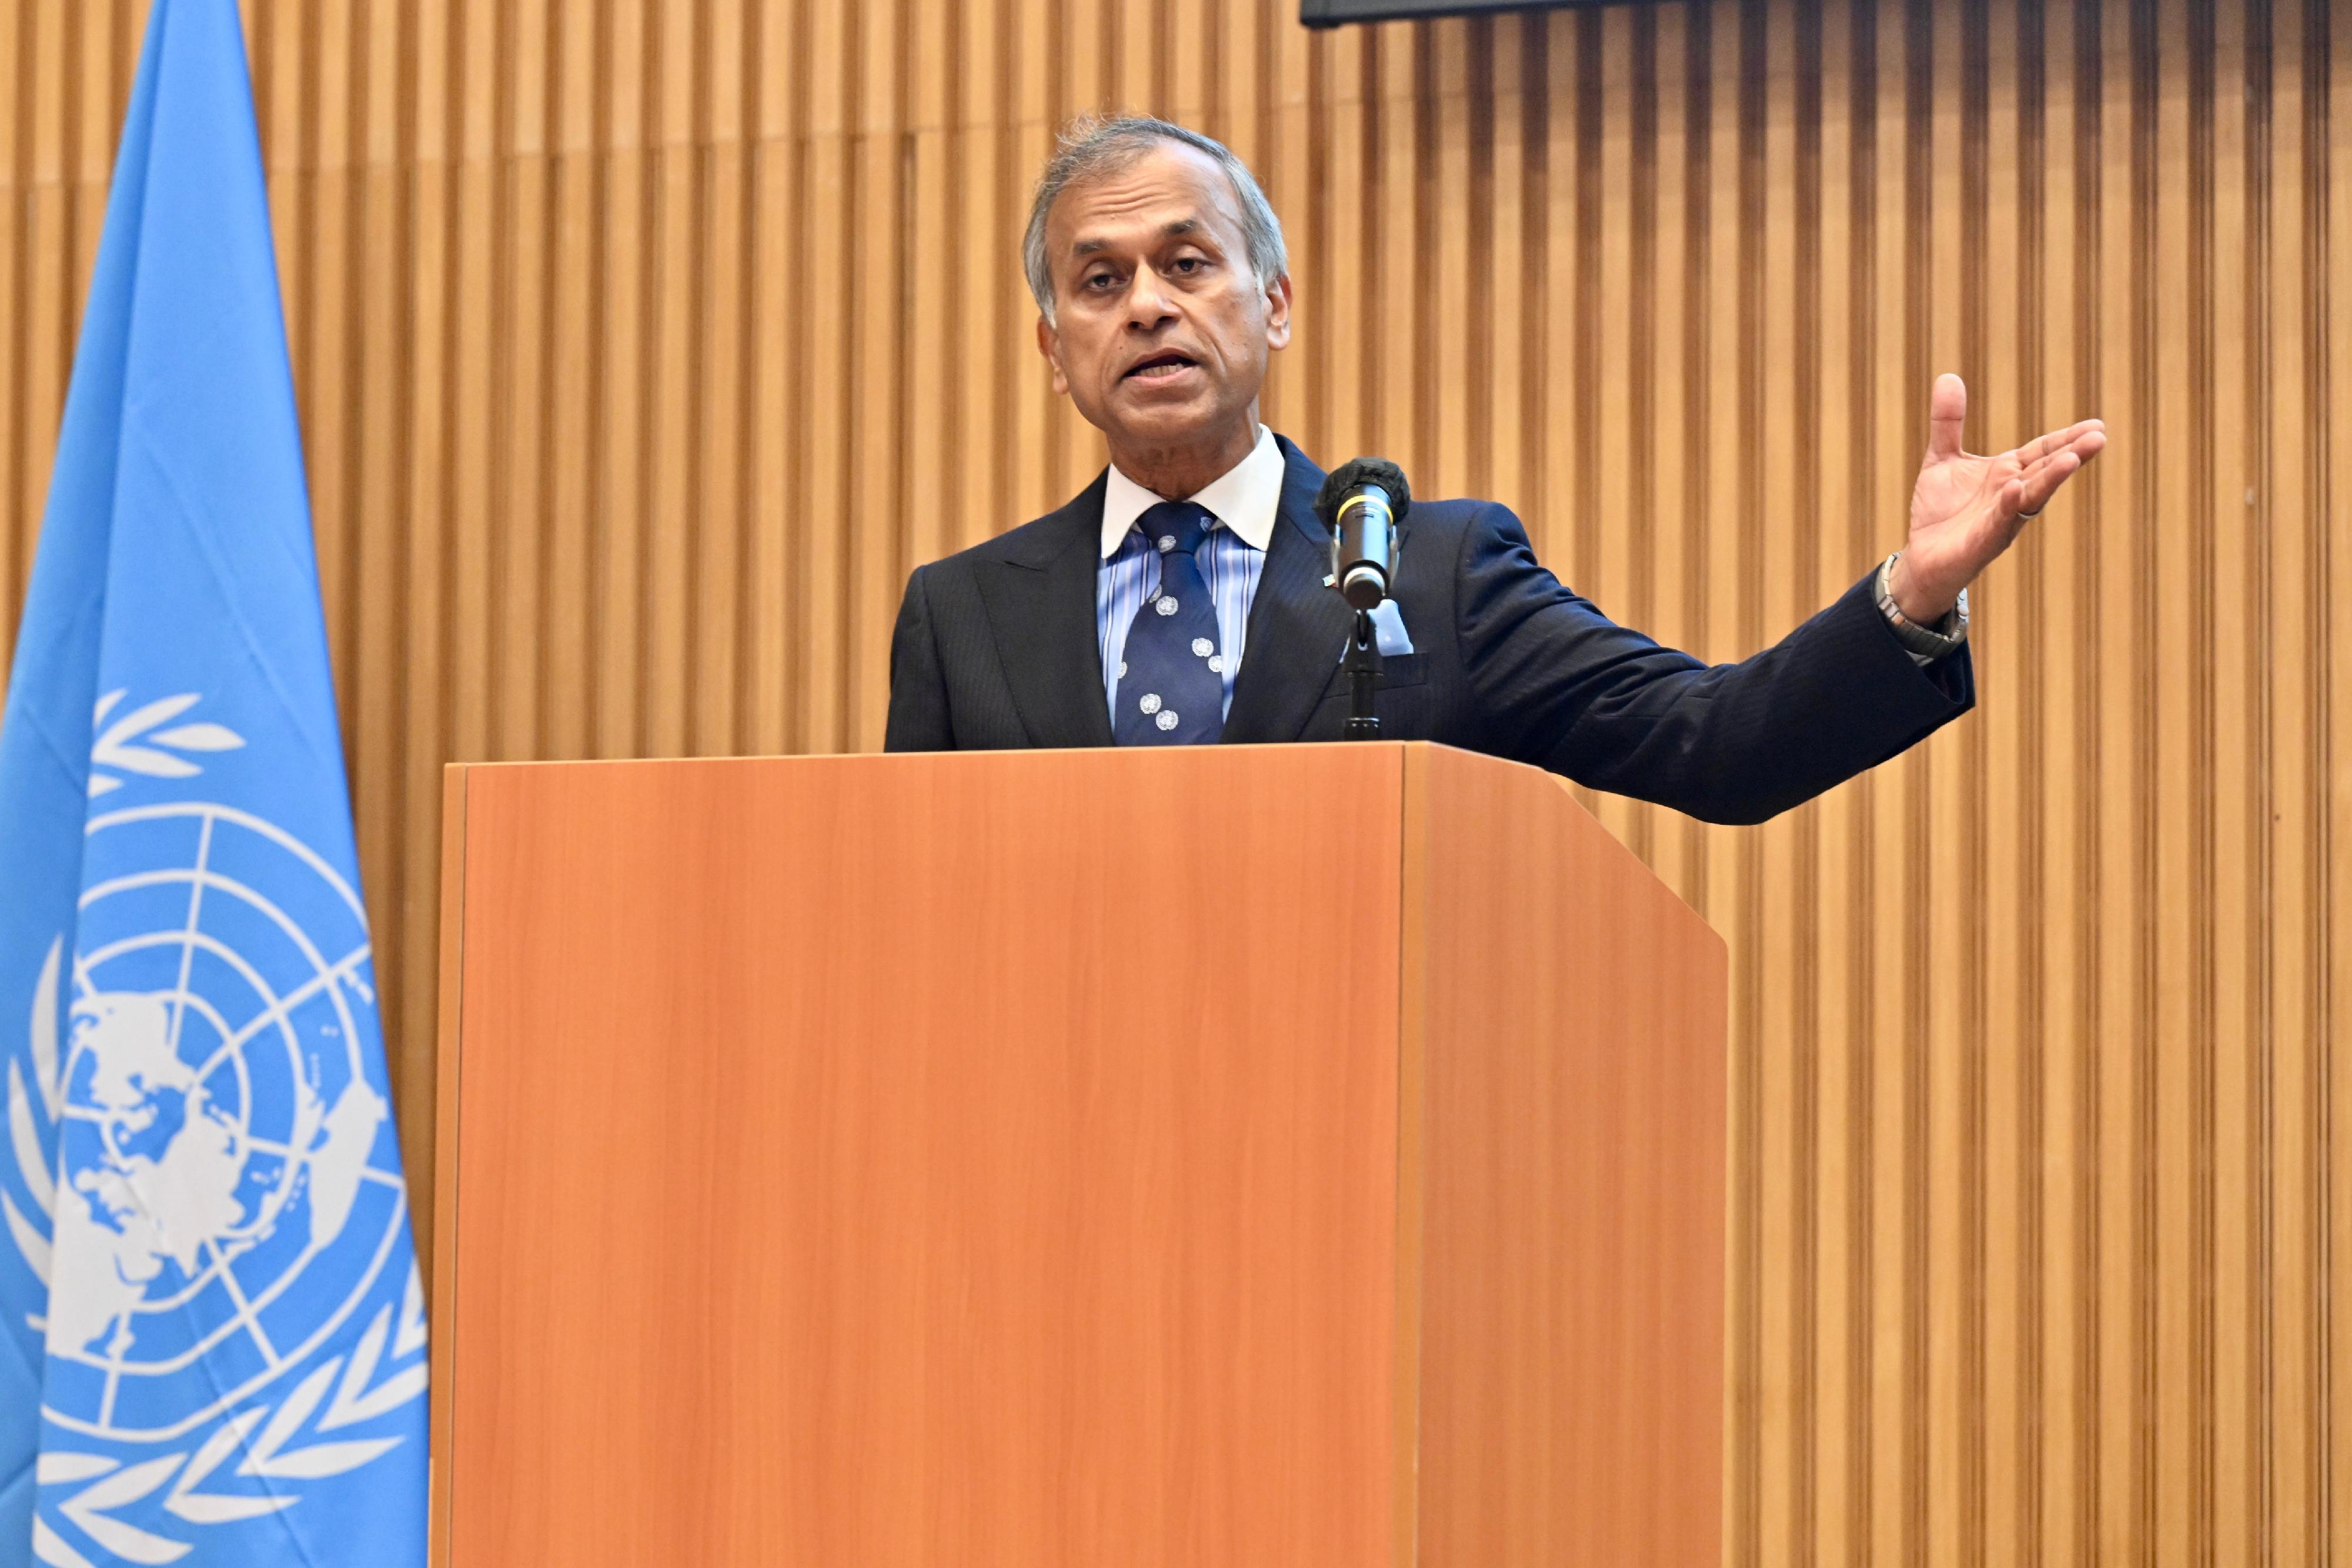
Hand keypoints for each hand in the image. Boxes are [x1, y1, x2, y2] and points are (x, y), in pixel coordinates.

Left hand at [1889, 373, 2106, 621]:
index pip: (2042, 452)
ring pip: (2031, 497)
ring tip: (2070, 460)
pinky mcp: (1982, 542)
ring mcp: (2000, 519)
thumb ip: (1948, 422)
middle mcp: (2011, 495)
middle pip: (2045, 471)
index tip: (2097, 425)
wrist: (1922, 558)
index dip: (2066, 438)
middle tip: (2099, 437)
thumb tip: (1949, 376)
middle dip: (2070, 454)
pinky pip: (1998, 522)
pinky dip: (2008, 506)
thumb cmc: (1941, 511)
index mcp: (2007, 473)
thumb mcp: (1942, 458)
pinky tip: (2016, 489)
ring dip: (2050, 479)